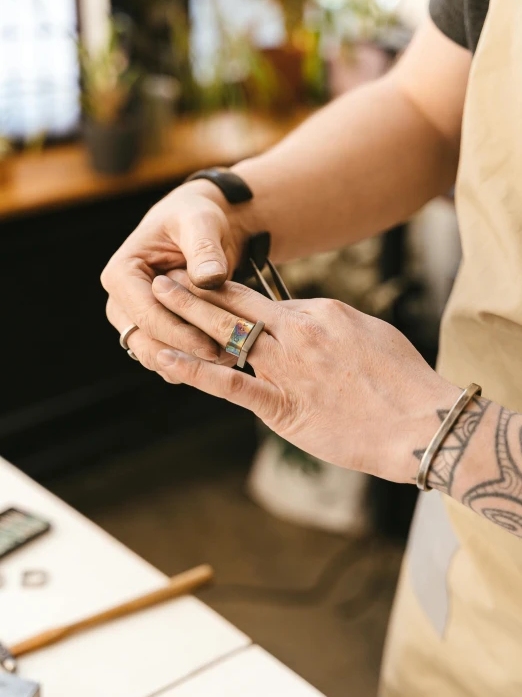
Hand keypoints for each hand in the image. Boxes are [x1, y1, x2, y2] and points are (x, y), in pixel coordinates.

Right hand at [101, 179, 254, 369]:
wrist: (203, 228)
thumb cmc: (196, 218)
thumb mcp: (201, 222)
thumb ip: (204, 249)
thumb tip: (209, 278)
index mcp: (121, 273)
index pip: (146, 315)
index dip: (179, 335)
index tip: (212, 346)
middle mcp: (121, 302)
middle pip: (146, 343)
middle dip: (185, 355)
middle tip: (226, 359)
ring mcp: (135, 321)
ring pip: (157, 356)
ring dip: (191, 363)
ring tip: (230, 358)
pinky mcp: (154, 332)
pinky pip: (170, 357)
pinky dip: (194, 362)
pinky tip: (226, 357)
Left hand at [147, 271, 459, 483]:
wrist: (419, 422)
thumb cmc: (405, 380)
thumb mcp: (372, 334)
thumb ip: (334, 324)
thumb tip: (310, 321)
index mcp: (319, 313)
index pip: (266, 302)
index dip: (233, 296)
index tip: (208, 288)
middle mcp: (296, 332)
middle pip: (236, 304)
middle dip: (196, 288)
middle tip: (162, 275)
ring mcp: (285, 366)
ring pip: (225, 334)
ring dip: (186, 314)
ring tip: (154, 297)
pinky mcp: (280, 404)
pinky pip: (228, 383)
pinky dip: (192, 369)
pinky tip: (163, 358)